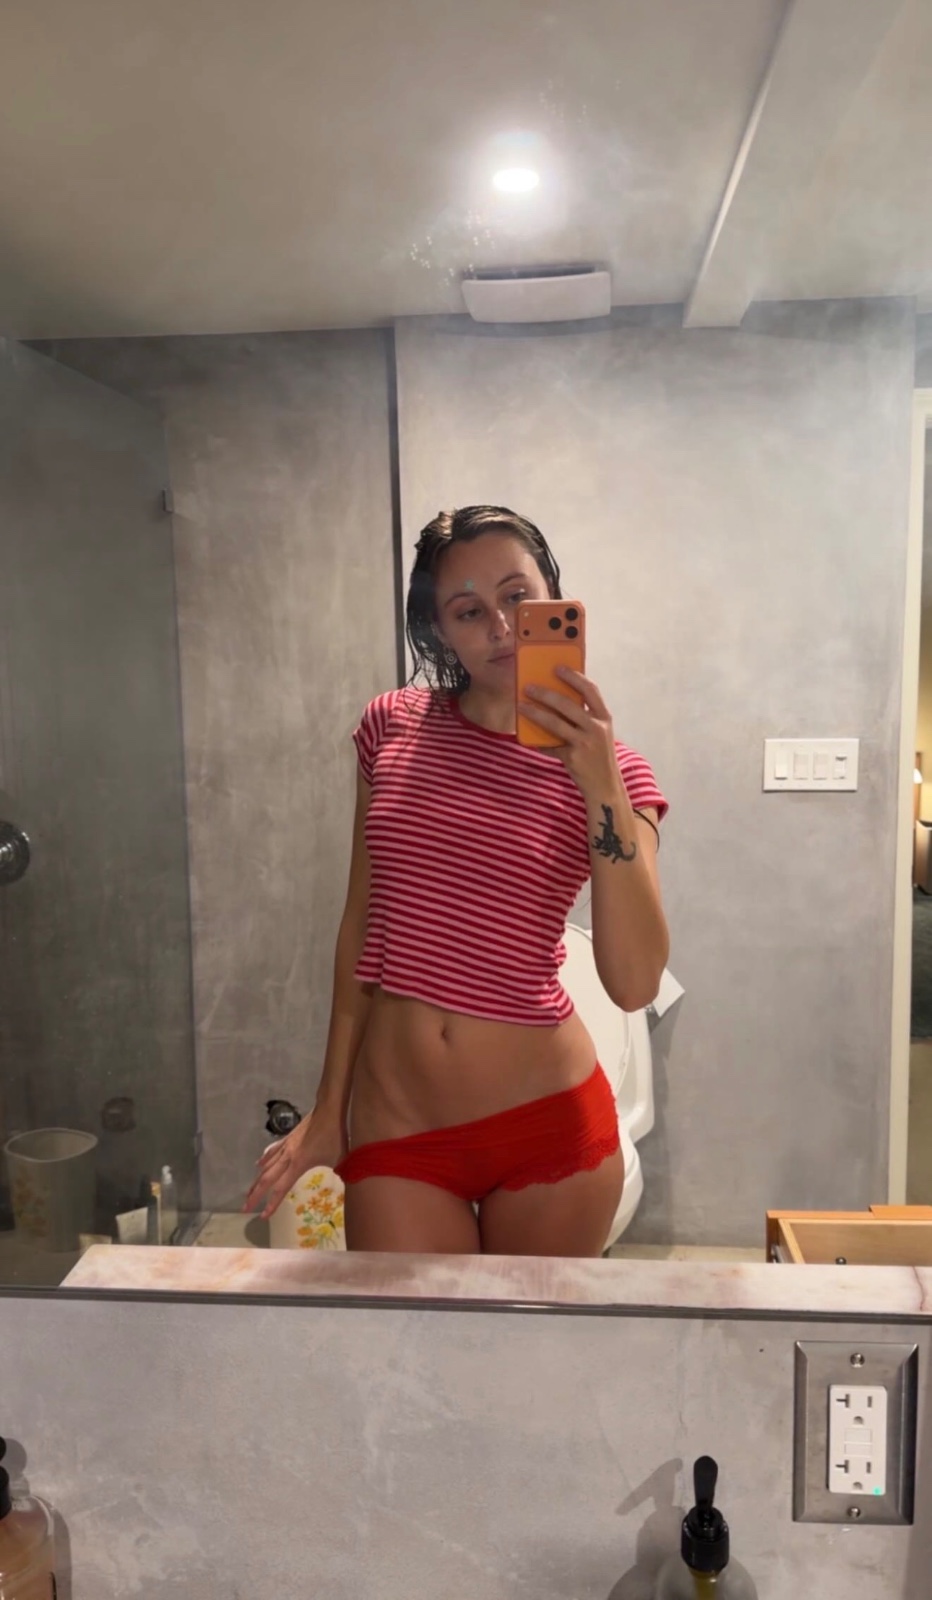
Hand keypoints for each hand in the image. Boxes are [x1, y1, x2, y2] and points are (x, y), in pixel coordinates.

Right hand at [243, 1109, 347, 1220]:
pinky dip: (263, 1160)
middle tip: (245, 1208)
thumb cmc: (336, 1134)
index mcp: (298, 1164)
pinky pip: (271, 1152)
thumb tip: (347, 1187)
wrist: (330, 1109)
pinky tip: (258, 1165)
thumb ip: (342, 1174)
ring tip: (249, 1192)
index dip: (272, 1204)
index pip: (281, 1189)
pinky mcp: (288, 1138)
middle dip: (254, 1195)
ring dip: (256, 1181)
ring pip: (266, 1166)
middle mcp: (287, 1157)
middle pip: (266, 1179)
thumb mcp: (342, 1159)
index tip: (263, 1217)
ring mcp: (286, 1146)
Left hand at [519, 666, 618, 799]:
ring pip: (555, 722)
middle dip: (546, 694)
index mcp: (604, 717)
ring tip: (521, 705)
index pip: (590, 690)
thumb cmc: (598, 756)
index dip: (574, 677)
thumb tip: (554, 703)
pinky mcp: (572, 756)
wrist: (605, 786)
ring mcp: (585, 742)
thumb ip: (583, 719)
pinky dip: (539, 742)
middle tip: (529, 687)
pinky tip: (528, 738)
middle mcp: (596, 727)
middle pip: (567, 704)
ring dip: (535, 713)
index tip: (558, 667)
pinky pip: (550, 745)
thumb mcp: (598, 734)